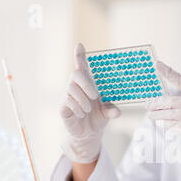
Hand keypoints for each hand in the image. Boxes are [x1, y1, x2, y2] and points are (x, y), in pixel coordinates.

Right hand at [60, 43, 120, 163]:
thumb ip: (112, 110)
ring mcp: (67, 96)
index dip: (79, 55)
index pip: (82, 67)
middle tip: (95, 95)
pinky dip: (77, 108)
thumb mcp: (107, 114)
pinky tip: (82, 114)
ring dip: (82, 99)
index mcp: (87, 84)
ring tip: (89, 109)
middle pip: (75, 74)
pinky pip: (67, 101)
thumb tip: (117, 112)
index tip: (80, 45)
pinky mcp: (63, 107)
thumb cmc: (97, 118)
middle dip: (85, 83)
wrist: (88, 135)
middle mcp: (76, 87)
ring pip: (71, 89)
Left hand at [146, 61, 180, 160]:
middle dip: (156, 103)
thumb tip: (164, 108)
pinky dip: (163, 124)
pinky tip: (159, 123)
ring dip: (155, 115)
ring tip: (150, 114)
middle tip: (147, 104)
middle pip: (169, 101)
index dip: (168, 72)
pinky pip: (169, 125)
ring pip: (166, 114)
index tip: (157, 64)